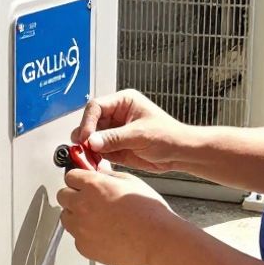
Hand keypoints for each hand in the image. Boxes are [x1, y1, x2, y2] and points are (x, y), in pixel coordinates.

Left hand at [56, 166, 184, 264]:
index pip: (70, 176)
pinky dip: (85, 235)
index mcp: (92, 185)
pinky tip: (102, 233)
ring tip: (97, 218)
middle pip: (62, 196)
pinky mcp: (84, 247)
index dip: (79, 179)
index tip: (82, 183)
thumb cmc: (149, 213)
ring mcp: (81, 228)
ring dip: (76, 215)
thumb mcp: (130, 182)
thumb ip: (109, 177)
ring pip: (66, 217)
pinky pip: (76, 237)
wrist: (156, 240)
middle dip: (74, 196)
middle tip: (89, 200)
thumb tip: (101, 175)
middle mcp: (82, 206)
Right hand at [71, 89, 190, 172]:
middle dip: (85, 136)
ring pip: (92, 138)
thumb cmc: (169, 136)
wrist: (180, 154)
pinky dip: (95, 157)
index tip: (85, 137)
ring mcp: (115, 132)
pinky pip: (99, 151)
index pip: (96, 107)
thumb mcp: (140, 135)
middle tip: (83, 148)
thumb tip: (92, 141)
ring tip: (87, 158)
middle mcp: (116, 115)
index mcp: (123, 102)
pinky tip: (94, 163)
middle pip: (90, 122)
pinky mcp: (115, 147)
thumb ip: (115, 138)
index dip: (87, 121)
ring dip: (88, 148)